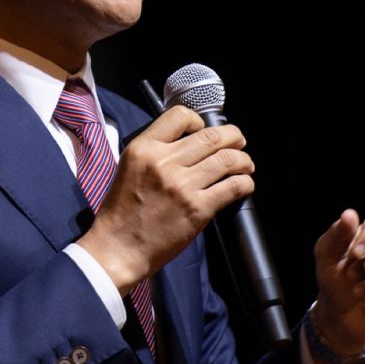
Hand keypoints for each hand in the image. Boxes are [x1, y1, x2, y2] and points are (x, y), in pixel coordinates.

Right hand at [77, 105, 254, 289]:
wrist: (119, 247)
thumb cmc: (122, 212)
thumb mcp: (129, 168)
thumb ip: (155, 152)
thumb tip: (189, 142)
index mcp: (143, 149)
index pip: (180, 116)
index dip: (199, 121)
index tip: (204, 131)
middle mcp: (163, 162)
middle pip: (211, 136)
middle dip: (233, 136)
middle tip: (238, 142)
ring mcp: (182, 185)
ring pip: (227, 159)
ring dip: (243, 160)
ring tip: (245, 165)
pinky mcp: (197, 208)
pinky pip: (233, 186)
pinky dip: (244, 183)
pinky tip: (243, 185)